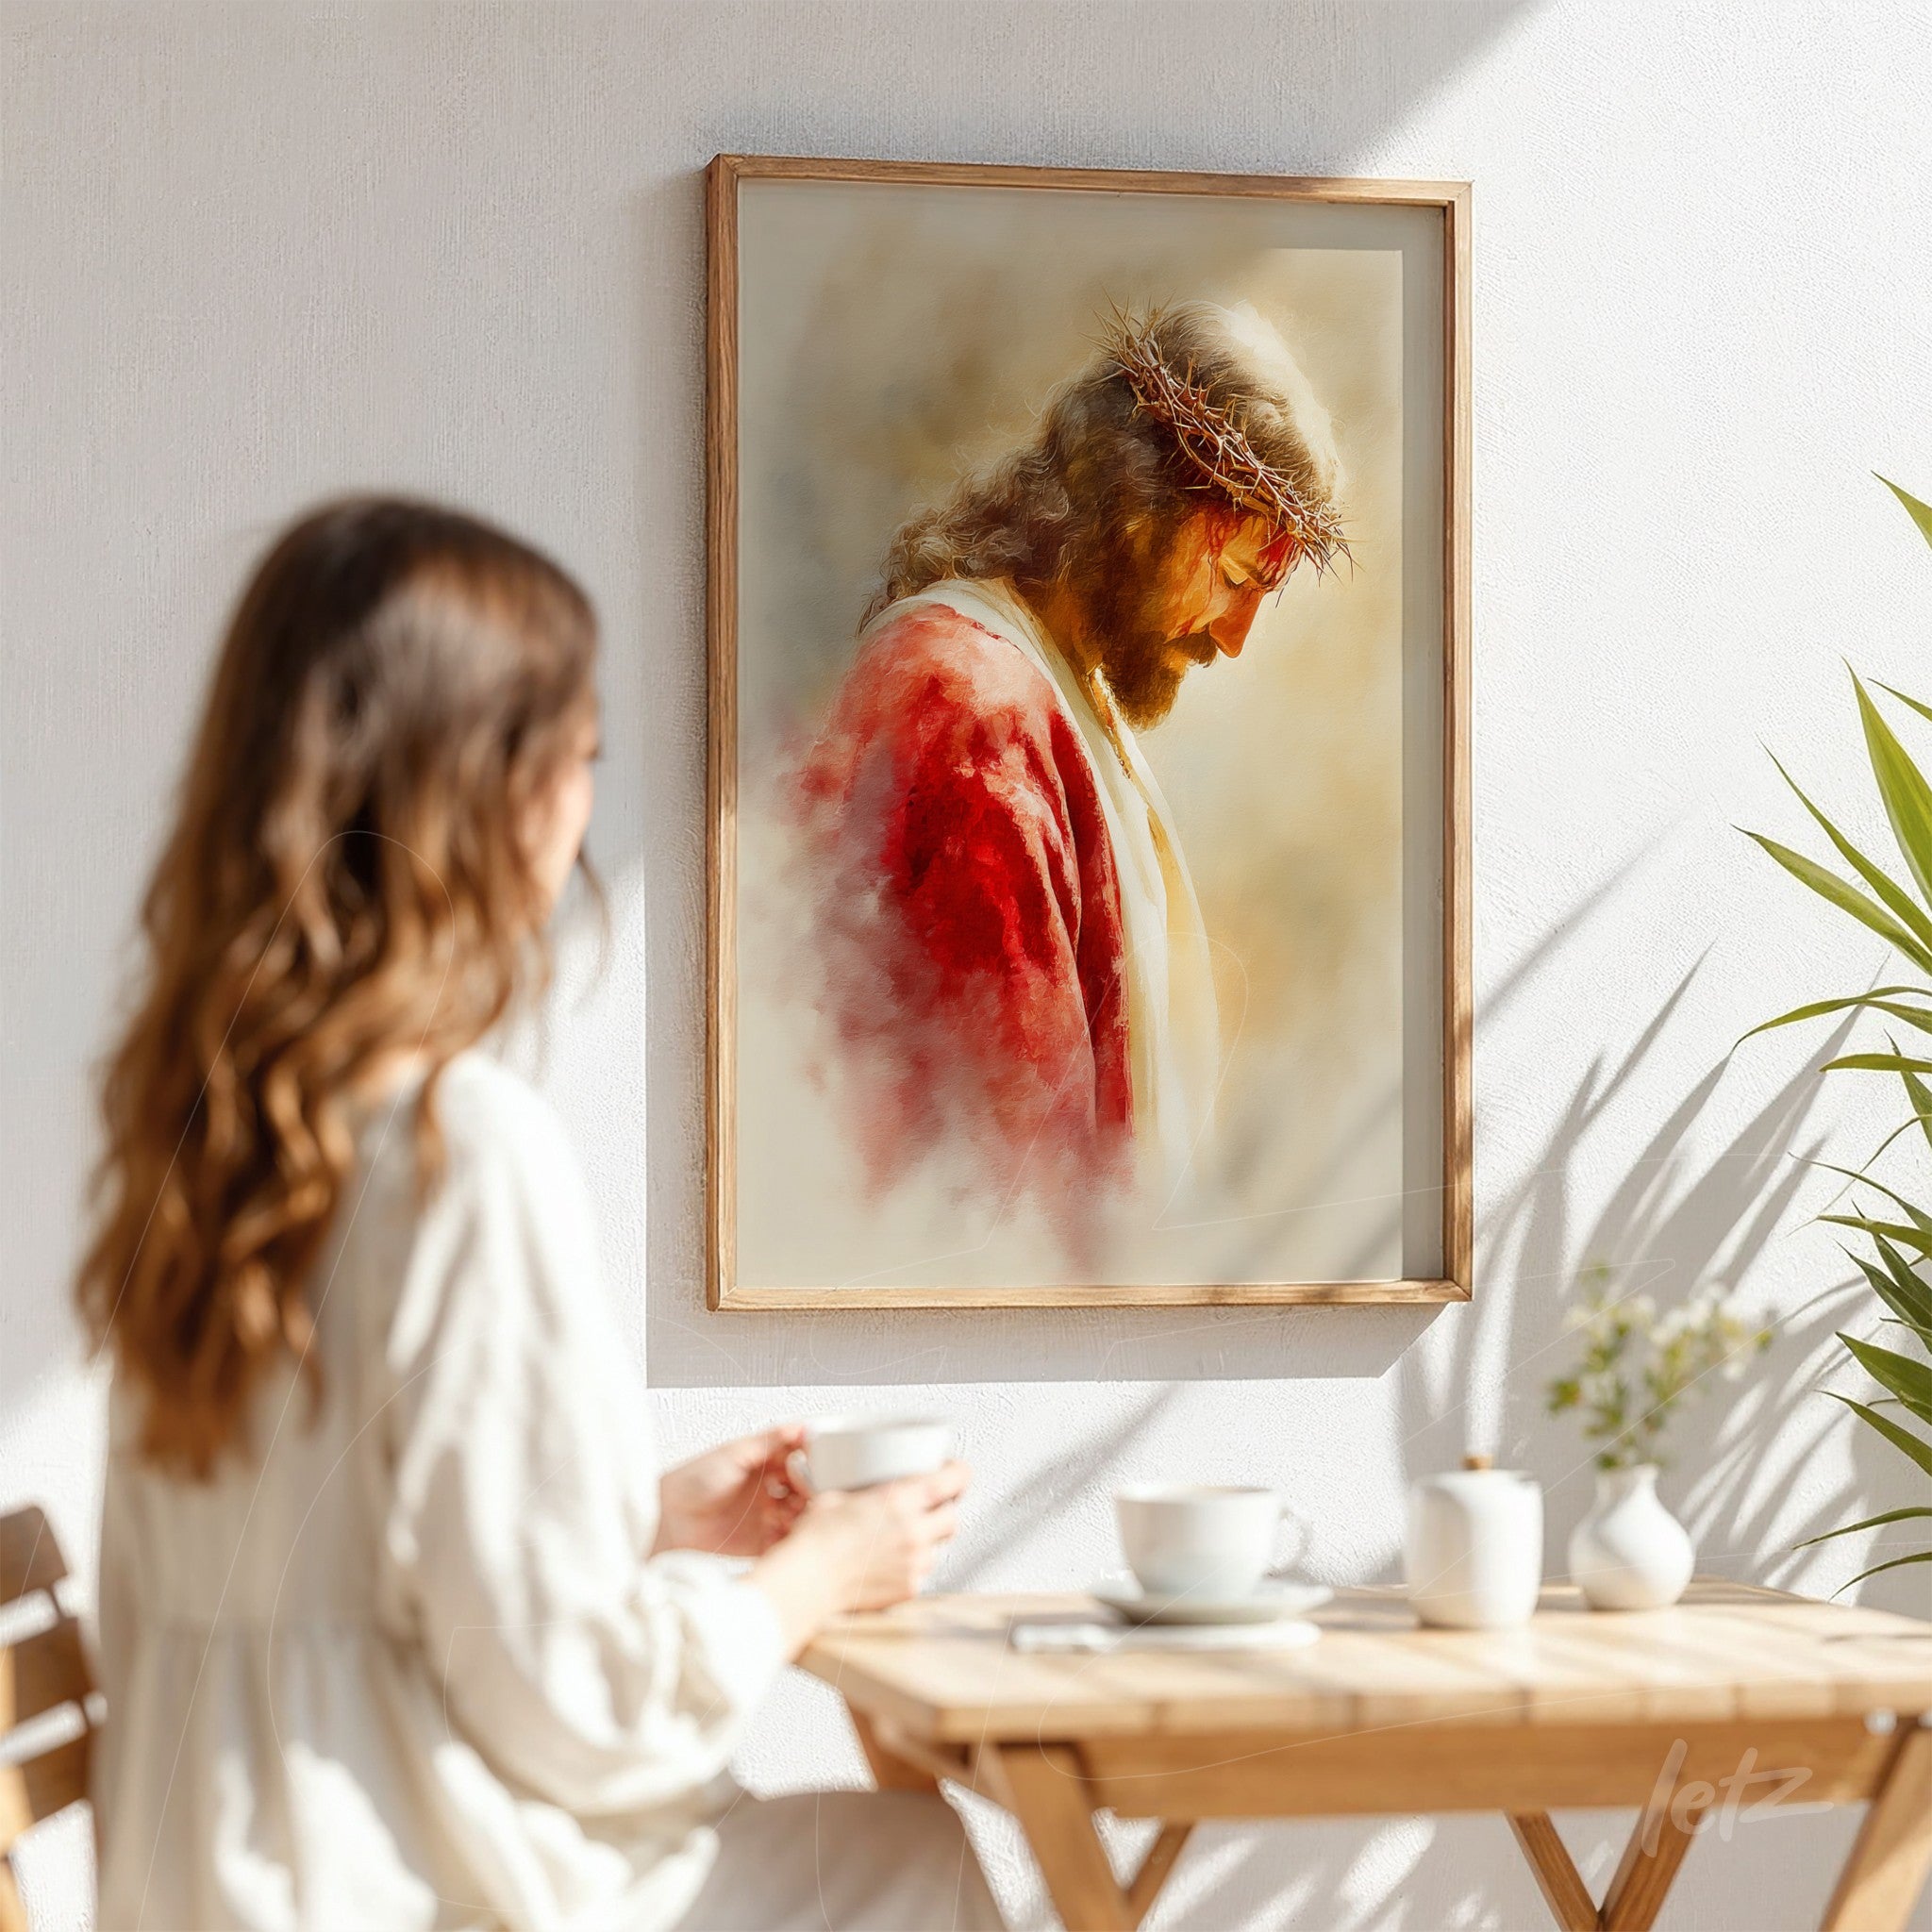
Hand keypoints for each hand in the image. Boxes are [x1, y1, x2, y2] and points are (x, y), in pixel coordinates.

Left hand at [654, 1426, 808, 1558]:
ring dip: (804, 1514)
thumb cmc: (692, 1481)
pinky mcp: (760, 1542)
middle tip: (812, 1492)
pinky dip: (794, 1539)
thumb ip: (769, 1440)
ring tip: (799, 1513)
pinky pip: (786, 1541)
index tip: (819, 1465)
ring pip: (799, 1514)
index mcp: (763, 1463)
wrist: (668, 1520)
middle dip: (811, 1490)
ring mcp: (765, 1516)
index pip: (798, 1459)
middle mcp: (767, 1489)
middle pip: (803, 1488)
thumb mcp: (732, 1453)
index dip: (810, 1462)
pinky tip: (793, 1534)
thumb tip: (800, 1427)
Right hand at [793, 1461, 971, 1612]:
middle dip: (944, 1511)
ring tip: (902, 1540)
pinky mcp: (908, 1588)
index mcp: (900, 1500)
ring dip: (927, 1542)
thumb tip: (864, 1491)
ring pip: (939, 1548)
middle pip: (952, 1517)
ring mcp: (914, 1562)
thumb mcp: (837, 1496)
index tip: (955, 1472)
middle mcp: (914, 1531)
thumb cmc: (817, 1539)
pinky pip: (921, 1573)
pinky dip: (911, 1567)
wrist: (809, 1579)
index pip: (953, 1479)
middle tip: (929, 1509)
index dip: (958, 1473)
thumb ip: (864, 1493)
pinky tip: (890, 1563)